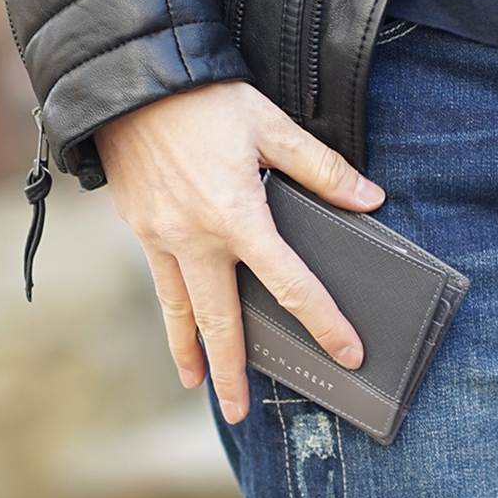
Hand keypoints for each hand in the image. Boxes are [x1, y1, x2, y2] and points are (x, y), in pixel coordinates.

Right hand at [93, 81, 384, 423]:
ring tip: (198, 386)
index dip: (323, 322)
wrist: (129, 85)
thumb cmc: (203, 101)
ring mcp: (161, 240)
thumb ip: (321, 169)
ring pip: (179, 311)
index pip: (290, 284)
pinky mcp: (140, 230)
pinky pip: (160, 284)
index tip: (346, 353)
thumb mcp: (270, 125)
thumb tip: (369, 201)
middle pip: (220, 320)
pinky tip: (177, 327)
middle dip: (231, 371)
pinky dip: (170, 314)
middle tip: (238, 412)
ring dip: (189, 354)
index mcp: (238, 216)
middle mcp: (196, 240)